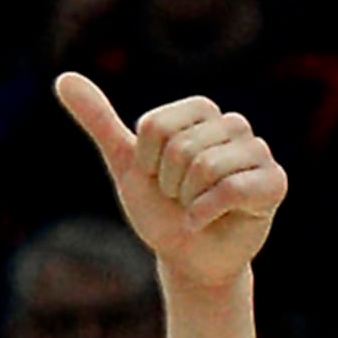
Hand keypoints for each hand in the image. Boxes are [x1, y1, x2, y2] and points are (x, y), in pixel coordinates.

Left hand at [56, 75, 284, 292]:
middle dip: (168, 185)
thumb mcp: (126, 165)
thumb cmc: (160, 210)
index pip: (157, 126)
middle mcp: (233, 124)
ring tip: (196, 208)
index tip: (157, 179)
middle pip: (180, 147)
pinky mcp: (274, 182)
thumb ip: (100, 121)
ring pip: (205, 167)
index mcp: (201, 112)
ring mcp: (257, 152)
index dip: (147, 162)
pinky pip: (231, 189)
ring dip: (187, 201)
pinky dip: (205, 213)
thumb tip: (63, 78)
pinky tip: (205, 221)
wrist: (186, 259)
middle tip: (179, 199)